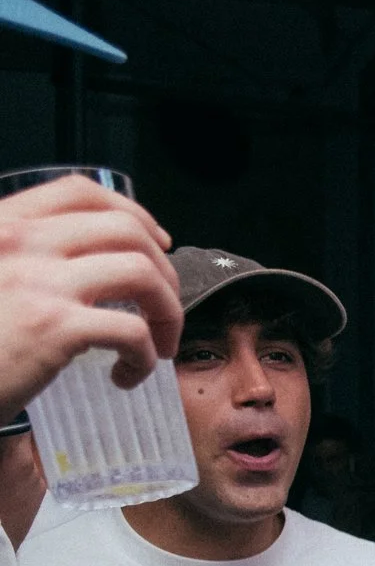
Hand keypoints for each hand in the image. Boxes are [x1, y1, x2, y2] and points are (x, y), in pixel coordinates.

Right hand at [0, 177, 182, 410]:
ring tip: (158, 343)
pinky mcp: (52, 326)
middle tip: (163, 307)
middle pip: (125, 230)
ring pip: (142, 273)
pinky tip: (127, 374)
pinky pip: (132, 330)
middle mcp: (18, 241)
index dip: (134, 213)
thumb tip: (93, 261)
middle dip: (164, 270)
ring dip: (167, 311)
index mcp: (1, 223)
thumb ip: (26, 257)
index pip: (80, 191)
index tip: (157, 243)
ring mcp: (37, 281)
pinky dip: (145, 355)